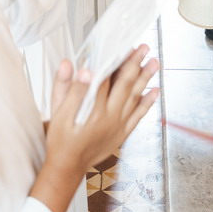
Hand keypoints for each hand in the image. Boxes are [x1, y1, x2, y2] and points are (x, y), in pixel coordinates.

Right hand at [48, 45, 158, 172]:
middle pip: (125, 84)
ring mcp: (118, 125)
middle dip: (135, 63)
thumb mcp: (57, 113)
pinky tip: (155, 90)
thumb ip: (66, 88)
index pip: (105, 77)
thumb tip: (72, 66)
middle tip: (143, 47)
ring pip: (135, 97)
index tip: (119, 44)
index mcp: (92, 109)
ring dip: (145, 78)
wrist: (68, 167)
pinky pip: (138, 116)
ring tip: (154, 62)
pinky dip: (147, 103)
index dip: (113, 59)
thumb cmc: (61, 139)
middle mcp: (109, 117)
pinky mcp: (122, 133)